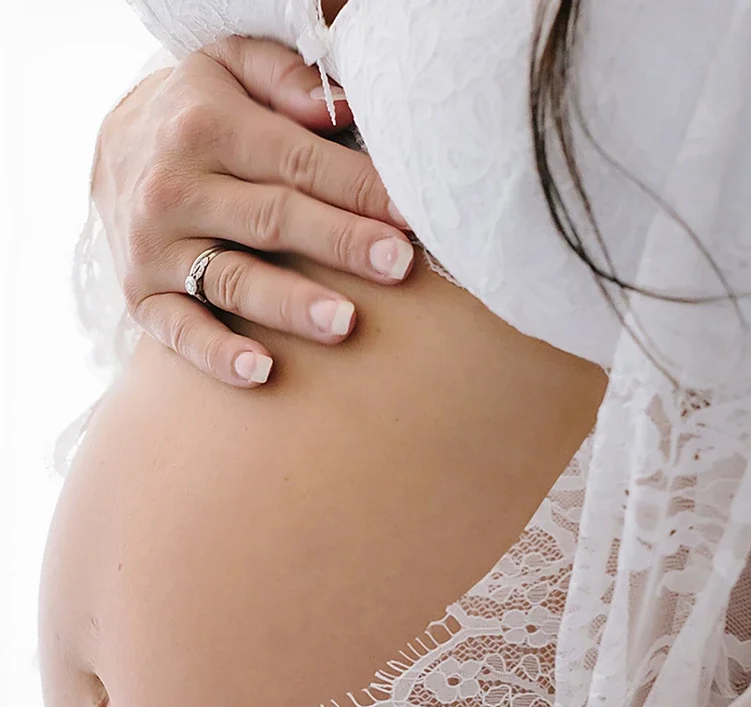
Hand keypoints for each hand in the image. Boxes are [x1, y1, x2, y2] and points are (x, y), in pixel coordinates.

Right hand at [93, 36, 411, 386]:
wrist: (115, 152)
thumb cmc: (199, 113)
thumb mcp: (232, 66)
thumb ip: (286, 78)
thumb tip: (342, 106)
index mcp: (206, 127)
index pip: (297, 161)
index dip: (358, 189)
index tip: (411, 215)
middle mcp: (175, 189)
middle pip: (272, 220)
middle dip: (340, 242)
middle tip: (397, 266)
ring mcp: (156, 249)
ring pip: (234, 280)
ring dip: (290, 306)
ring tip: (344, 323)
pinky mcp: (142, 298)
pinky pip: (181, 333)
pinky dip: (218, 355)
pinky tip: (261, 372)